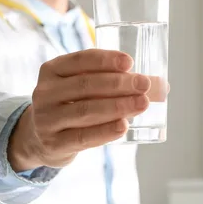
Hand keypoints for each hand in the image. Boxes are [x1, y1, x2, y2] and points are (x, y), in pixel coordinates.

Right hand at [7, 49, 167, 170]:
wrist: (41, 138)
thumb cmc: (72, 105)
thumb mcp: (85, 88)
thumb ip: (116, 82)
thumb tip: (162, 86)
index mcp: (52, 70)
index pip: (80, 60)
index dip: (105, 60)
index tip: (130, 62)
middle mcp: (45, 92)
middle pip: (86, 85)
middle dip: (120, 84)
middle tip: (145, 85)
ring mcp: (47, 119)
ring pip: (86, 110)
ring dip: (118, 106)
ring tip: (142, 104)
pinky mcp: (54, 143)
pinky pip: (83, 137)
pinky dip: (106, 131)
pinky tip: (124, 126)